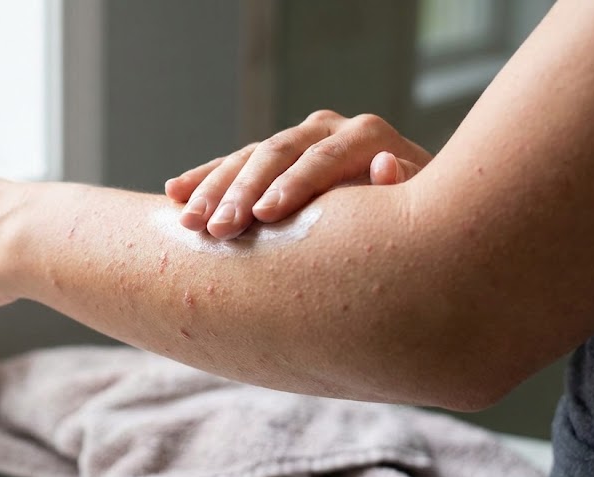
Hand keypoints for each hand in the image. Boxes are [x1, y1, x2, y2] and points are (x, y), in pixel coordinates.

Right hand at [165, 111, 430, 239]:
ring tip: (188, 222)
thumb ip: (404, 189)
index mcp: (364, 136)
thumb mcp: (418, 210)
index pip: (323, 156)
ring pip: (248, 158)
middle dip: (243, 192)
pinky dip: (205, 180)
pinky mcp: (273, 159)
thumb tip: (384, 164)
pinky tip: (174, 194)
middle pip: (278, 153)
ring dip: (214, 189)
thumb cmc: (415, 221)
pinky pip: (233, 165)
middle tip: (218, 229)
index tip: (266, 216)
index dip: (293, 185)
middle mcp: (327, 129)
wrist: (405, 219)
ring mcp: (296, 141)